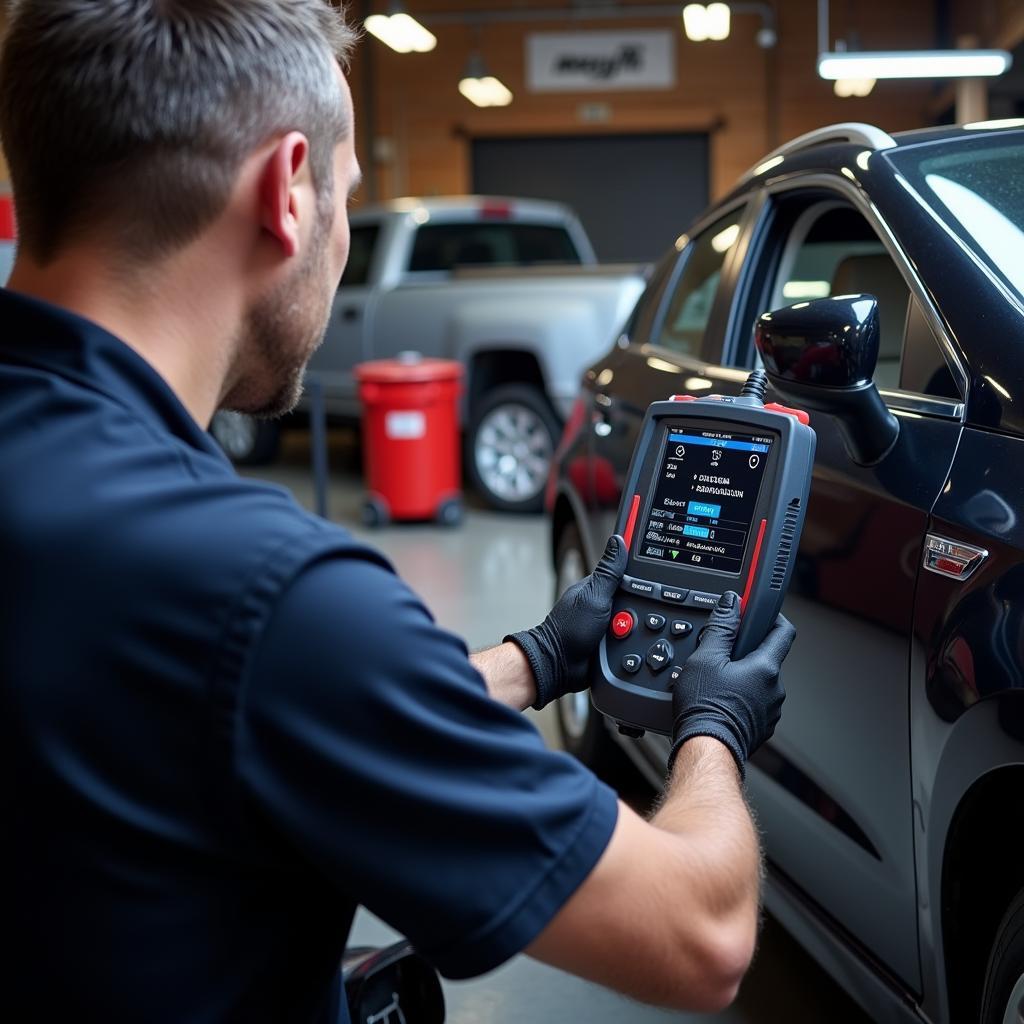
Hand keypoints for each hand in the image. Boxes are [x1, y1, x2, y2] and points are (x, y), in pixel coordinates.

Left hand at [506, 535, 627, 709]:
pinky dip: (634, 641)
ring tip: (626, 634)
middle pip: (637, 599)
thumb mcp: (594, 597)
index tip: (653, 580)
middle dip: (640, 609)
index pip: (628, 573)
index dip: (642, 575)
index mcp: (599, 586)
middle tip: (627, 619)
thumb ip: (609, 572)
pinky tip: (631, 644)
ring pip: (638, 620)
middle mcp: (605, 602)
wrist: (561, 666)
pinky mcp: (613, 641)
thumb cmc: (569, 630)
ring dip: (637, 628)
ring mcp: (609, 622)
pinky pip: (633, 638)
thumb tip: (618, 541)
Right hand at [668, 592, 794, 778]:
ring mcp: (770, 710)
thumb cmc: (705, 708)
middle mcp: (775, 689)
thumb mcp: (705, 658)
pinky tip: (720, 701)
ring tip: (716, 683)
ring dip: (742, 678)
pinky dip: (741, 699)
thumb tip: (731, 603)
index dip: (771, 616)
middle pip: (766, 658)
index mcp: (766, 667)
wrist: (706, 748)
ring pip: (759, 683)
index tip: (759, 612)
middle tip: (721, 655)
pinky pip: (755, 704)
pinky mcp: (761, 727)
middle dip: (746, 653)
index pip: (782, 631)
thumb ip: (721, 627)